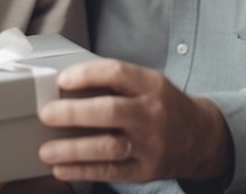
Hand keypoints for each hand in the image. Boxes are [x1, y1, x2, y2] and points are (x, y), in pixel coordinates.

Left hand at [38, 59, 231, 183]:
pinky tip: (62, 169)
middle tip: (46, 114)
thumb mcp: (147, 82)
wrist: (199, 137)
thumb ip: (115, 82)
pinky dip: (83, 171)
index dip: (87, 75)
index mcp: (151, 84)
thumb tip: (68, 85)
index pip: (117, 73)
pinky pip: (111, 172)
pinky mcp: (146, 171)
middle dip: (74, 113)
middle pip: (111, 111)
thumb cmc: (162, 103)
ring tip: (46, 150)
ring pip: (109, 147)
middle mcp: (152, 113)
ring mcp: (151, 145)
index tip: (62, 80)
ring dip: (73, 149)